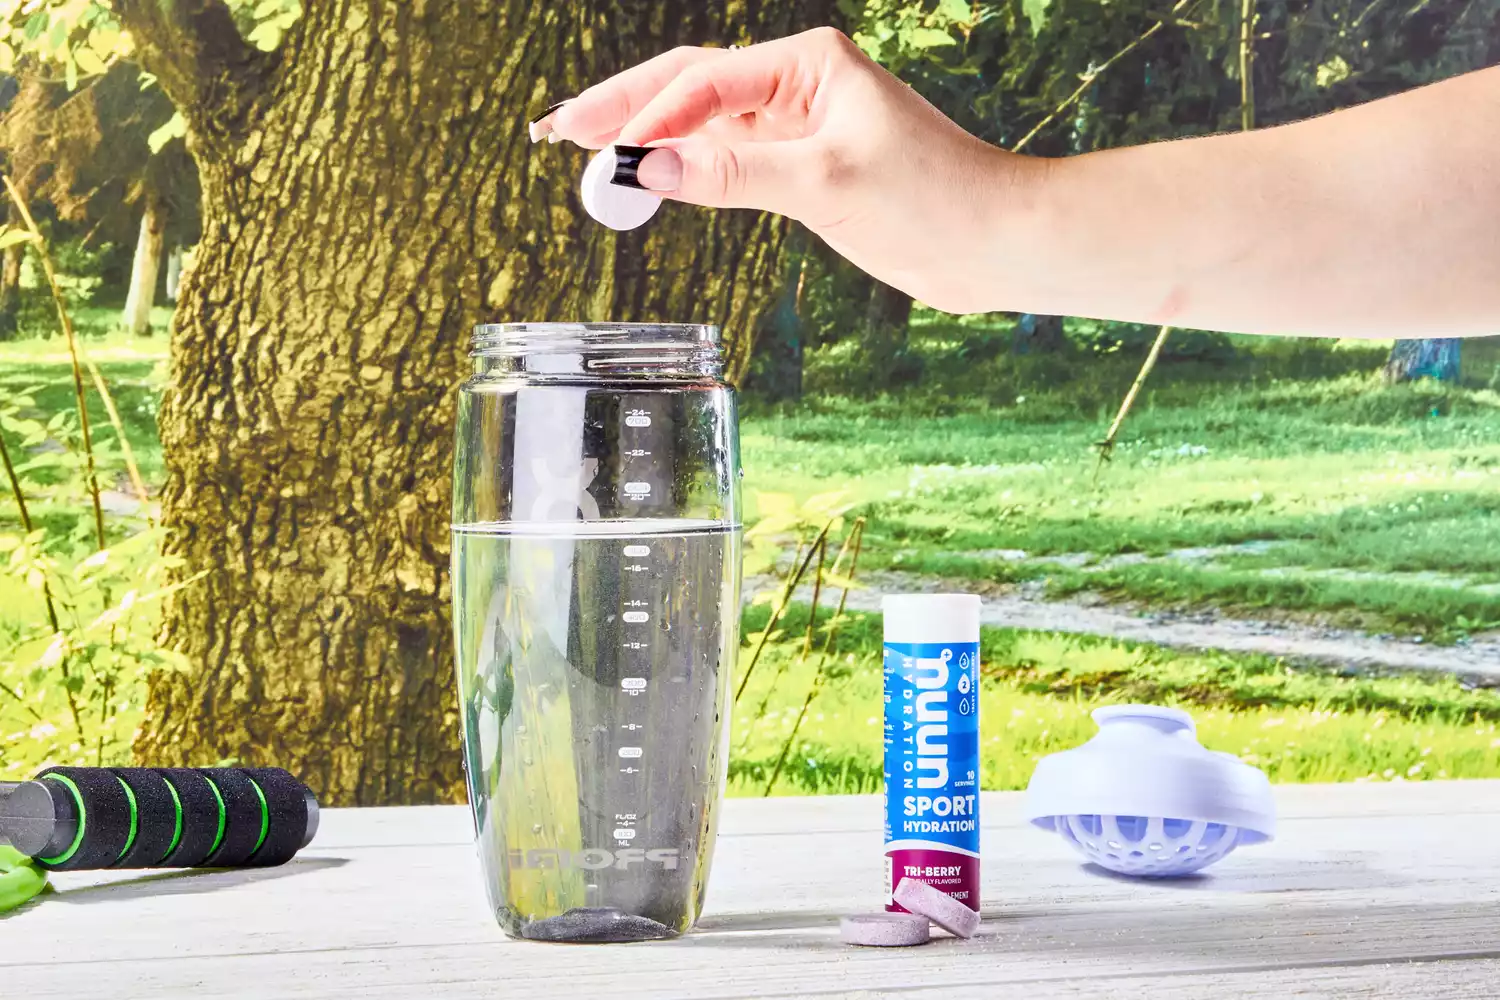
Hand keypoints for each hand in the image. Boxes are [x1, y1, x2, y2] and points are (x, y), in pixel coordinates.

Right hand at [548, 28, 1027, 314]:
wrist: (992, 241)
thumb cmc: (934, 197)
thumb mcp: (826, 181)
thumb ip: (735, 174)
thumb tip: (650, 169)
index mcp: (807, 64)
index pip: (704, 81)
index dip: (647, 119)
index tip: (602, 156)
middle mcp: (797, 85)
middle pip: (688, 85)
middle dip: (623, 108)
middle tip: (558, 132)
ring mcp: (796, 127)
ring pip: (703, 125)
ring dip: (648, 140)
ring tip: (585, 156)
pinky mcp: (802, 169)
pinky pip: (726, 161)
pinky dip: (684, 171)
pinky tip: (649, 180)